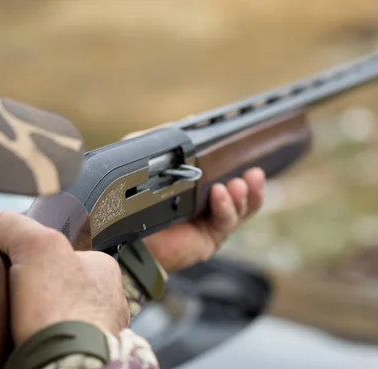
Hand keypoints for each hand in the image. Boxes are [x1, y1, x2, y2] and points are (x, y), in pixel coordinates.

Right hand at [0, 211, 129, 343]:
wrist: (69, 366)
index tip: (11, 267)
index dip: (30, 255)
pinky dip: (44, 340)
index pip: (61, 251)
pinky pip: (61, 341)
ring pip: (61, 314)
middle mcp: (107, 299)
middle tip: (10, 297)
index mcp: (103, 268)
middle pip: (60, 284)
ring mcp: (100, 330)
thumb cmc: (62, 306)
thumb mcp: (35, 244)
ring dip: (38, 316)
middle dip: (35, 289)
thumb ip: (10, 226)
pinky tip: (27, 341)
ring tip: (15, 322)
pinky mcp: (86, 356)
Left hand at [123, 126, 265, 272]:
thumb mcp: (144, 161)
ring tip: (236, 185)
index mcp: (196, 184)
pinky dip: (227, 206)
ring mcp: (211, 221)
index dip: (239, 163)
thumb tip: (189, 121)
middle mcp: (207, 203)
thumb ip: (161, 138)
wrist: (126, 236)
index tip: (247, 151)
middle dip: (250, 181)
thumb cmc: (132, 202)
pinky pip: (227, 221)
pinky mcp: (210, 237)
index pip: (225, 171)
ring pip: (242, 207)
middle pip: (242, 191)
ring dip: (243, 194)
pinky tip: (220, 194)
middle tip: (251, 172)